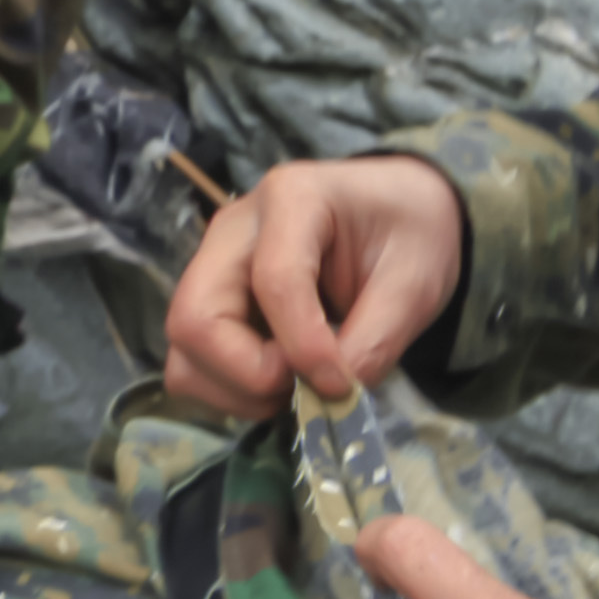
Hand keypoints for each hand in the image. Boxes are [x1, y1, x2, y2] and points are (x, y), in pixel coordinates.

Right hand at [164, 156, 464, 418]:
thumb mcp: (415, 282)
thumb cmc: (408, 234)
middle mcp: (232, 229)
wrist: (396, 216)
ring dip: (235, 389)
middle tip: (304, 385)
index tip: (341, 385)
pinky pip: (192, 364)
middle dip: (248, 374)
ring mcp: (211, 267)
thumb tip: (330, 399)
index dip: (304, 348)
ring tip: (296, 385)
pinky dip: (230, 390)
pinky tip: (281, 379)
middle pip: (195, 318)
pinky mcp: (210, 302)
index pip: (274, 282)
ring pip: (183, 350)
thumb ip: (376, 340)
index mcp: (292, 199)